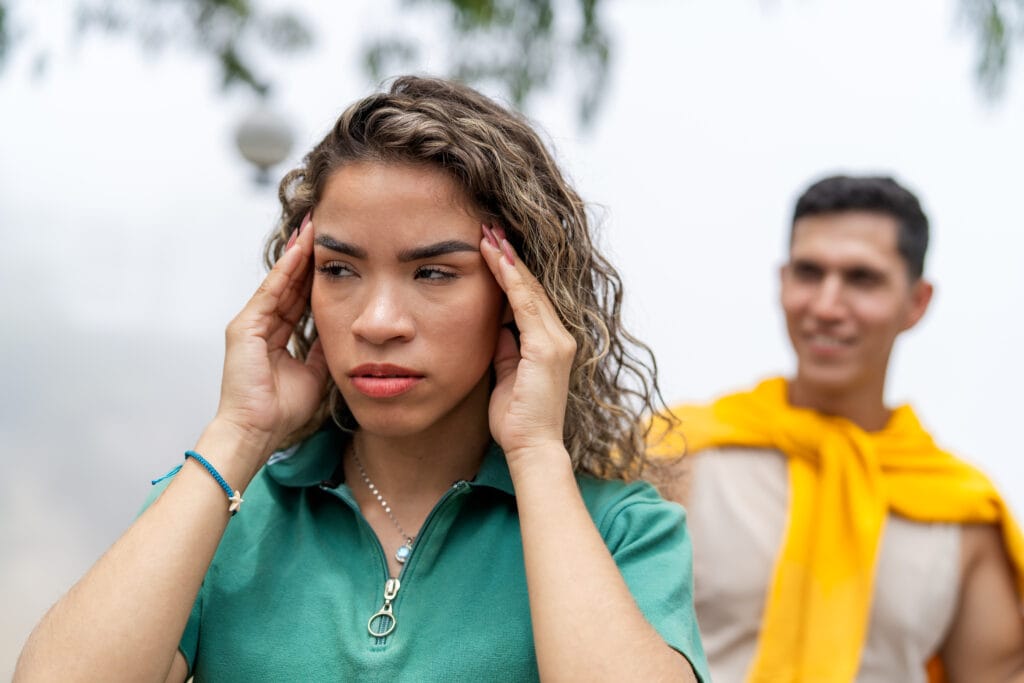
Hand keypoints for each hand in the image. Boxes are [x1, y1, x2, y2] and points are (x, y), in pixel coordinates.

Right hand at [214, 214, 328, 460]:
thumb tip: (346, 332)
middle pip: (290, 284)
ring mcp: (251, 324)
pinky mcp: (244, 326)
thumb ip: (325, 349)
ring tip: (315, 229)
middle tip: (326, 229)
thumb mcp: (315, 374)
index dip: (317, 276)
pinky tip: (301, 250)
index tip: (336, 255)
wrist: (256, 431)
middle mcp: (262, 326)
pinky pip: (270, 291)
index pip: (301, 299)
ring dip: (299, 255)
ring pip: (280, 281)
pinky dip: (286, 269)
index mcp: (277, 338)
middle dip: (308, 258)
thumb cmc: (283, 412)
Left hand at [480, 225, 575, 463]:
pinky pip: (527, 306)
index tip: (491, 246)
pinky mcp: (548, 348)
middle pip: (531, 287)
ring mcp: (557, 341)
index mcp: (549, 343)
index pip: (528, 297)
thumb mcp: (506, 374)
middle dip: (509, 256)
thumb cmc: (516, 419)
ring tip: (488, 235)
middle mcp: (559, 337)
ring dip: (508, 261)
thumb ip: (505, 349)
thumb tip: (495, 327)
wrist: (531, 448)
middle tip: (488, 228)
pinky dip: (512, 281)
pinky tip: (498, 260)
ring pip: (529, 290)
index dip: (511, 271)